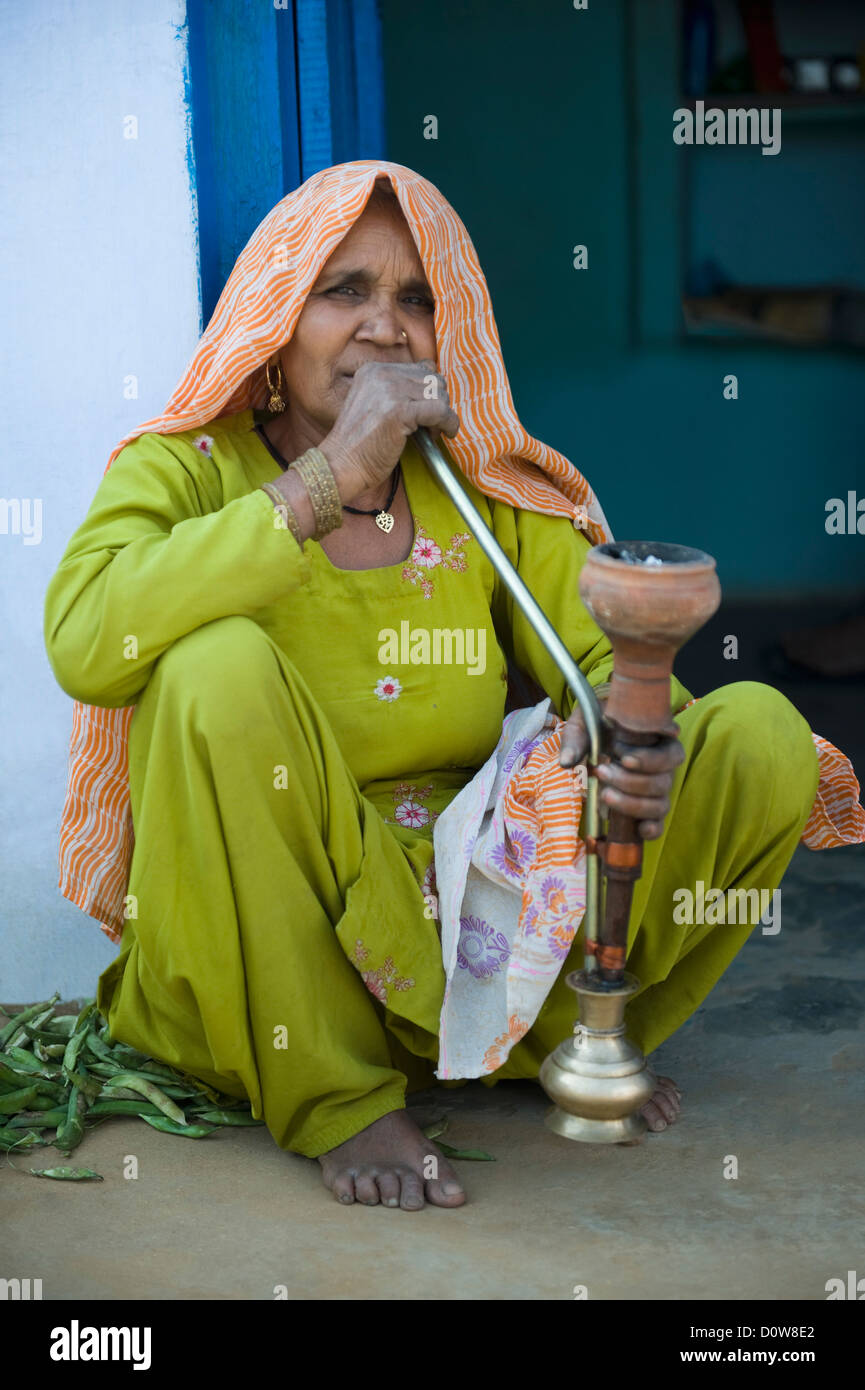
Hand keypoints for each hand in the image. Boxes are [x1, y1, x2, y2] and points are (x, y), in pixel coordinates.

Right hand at [319, 360, 459, 503]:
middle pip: (433, 379)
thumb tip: (436, 388)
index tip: (426, 411)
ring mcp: (390, 390)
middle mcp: (381, 373)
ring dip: (443, 415)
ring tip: (432, 432)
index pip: (420, 369)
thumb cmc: (359, 445)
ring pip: (439, 394)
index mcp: (372, 370)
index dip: (429, 392)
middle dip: (438, 402)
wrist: (340, 466)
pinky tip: (446, 434)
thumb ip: (397, 392)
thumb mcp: (374, 406)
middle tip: (431, 425)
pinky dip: (449, 423)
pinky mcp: (400, 410)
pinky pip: (440, 411)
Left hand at [559, 704, 683, 839]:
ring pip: (659, 804)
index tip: (622, 757)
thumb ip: (577, 738)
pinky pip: (658, 823)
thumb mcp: (585, 723)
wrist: (594, 735)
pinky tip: (640, 829)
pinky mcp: (648, 808)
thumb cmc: (596, 724)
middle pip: (662, 782)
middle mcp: (665, 768)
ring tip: (605, 795)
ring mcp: (658, 790)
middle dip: (631, 782)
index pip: (670, 755)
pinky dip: (652, 829)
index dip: (649, 759)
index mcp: (661, 742)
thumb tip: (567, 762)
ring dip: (633, 804)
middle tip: (601, 773)